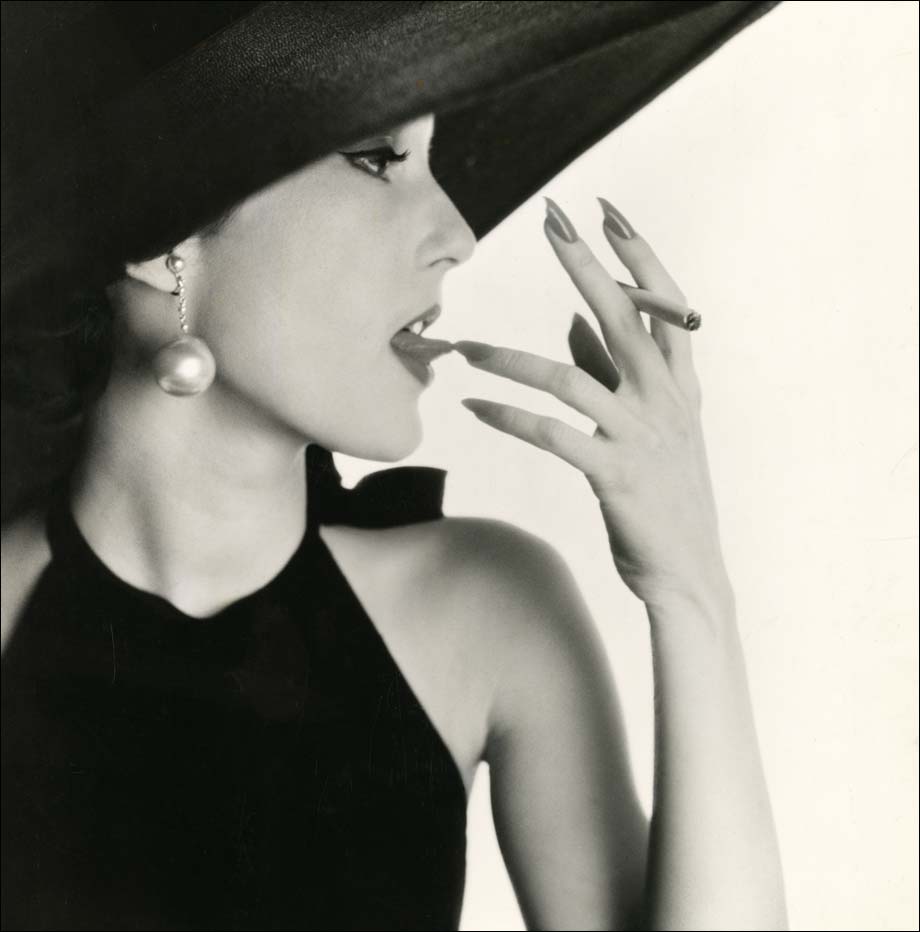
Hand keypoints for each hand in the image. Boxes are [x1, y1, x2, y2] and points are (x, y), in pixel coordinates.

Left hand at [454, 197, 732, 613]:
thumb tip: (570, 317)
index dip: (638, 254)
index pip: (663, 304)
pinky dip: (507, 418)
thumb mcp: (649, 424)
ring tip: (465, 346)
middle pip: (624, 317)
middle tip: (551, 222)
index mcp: (677, 384)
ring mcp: (641, 436)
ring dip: (510, 358)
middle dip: (586, 265)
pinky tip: (473, 407)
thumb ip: (610, 369)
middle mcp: (664, 400)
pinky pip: (551, 435)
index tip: (606, 211)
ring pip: (569, 378)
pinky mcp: (614, 475)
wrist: (688, 570)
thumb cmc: (663, 492)